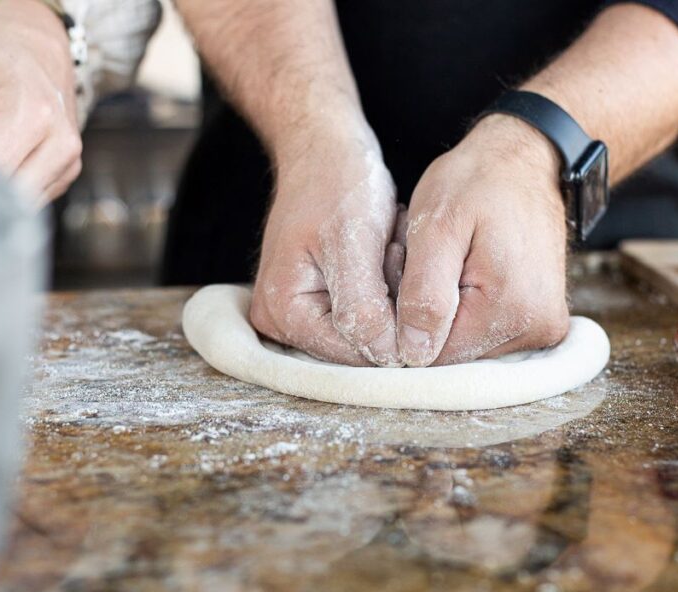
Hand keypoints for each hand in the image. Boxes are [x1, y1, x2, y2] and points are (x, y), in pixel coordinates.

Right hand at [249, 130, 401, 366]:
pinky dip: (385, 284)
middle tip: (388, 246)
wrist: (326, 148)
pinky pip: (368, 311)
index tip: (394, 262)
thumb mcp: (352, 243)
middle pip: (360, 344)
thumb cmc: (336, 184)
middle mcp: (282, 322)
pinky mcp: (319, 301)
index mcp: (282, 313)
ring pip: (370, 328)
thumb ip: (364, 308)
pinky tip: (383, 250)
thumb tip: (388, 357)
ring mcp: (299, 314)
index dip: (393, 324)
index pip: (353, 355)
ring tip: (385, 243)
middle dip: (389, 303)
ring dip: (390, 290)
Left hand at [396, 115, 570, 365]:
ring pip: (465, 345)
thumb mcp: (437, 226)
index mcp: (510, 310)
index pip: (433, 355)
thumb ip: (424, 293)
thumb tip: (413, 354)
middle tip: (416, 259)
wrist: (526, 161)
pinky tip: (457, 273)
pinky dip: (463, 310)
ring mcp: (542, 329)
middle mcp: (536, 331)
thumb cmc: (478, 181)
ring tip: (440, 262)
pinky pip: (485, 333)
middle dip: (422, 316)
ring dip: (442, 313)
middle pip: (451, 354)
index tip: (401, 270)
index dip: (402, 320)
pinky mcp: (540, 323)